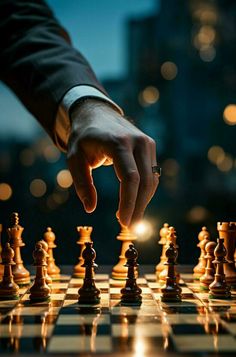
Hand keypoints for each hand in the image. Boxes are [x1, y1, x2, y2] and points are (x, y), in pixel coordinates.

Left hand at [67, 99, 158, 226]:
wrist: (97, 113)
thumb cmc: (84, 138)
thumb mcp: (74, 159)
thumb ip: (81, 183)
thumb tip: (90, 209)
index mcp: (118, 143)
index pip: (130, 178)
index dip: (129, 202)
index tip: (123, 222)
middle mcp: (138, 141)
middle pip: (145, 181)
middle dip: (138, 206)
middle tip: (129, 226)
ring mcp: (147, 143)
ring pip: (152, 180)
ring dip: (143, 202)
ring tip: (131, 219)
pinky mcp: (150, 147)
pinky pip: (152, 174)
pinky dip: (145, 192)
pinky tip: (136, 204)